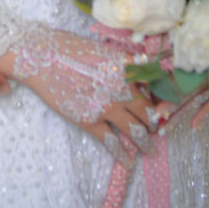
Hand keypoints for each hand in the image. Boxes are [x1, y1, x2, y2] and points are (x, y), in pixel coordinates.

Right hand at [6, 28, 157, 159]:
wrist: (42, 57)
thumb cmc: (70, 47)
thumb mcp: (104, 50)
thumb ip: (125, 63)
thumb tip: (142, 73)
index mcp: (127, 69)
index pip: (157, 89)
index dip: (164, 101)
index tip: (165, 109)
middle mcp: (122, 89)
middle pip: (148, 113)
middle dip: (155, 125)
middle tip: (158, 131)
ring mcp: (106, 107)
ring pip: (136, 131)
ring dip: (145, 143)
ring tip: (148, 149)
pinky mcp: (90, 121)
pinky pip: (112, 142)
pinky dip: (121, 153)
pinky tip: (126, 160)